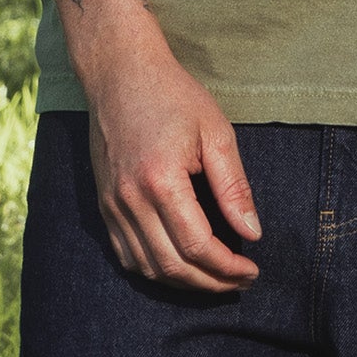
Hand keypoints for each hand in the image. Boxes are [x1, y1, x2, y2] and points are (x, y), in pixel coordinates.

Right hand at [81, 45, 262, 291]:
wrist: (120, 73)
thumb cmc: (173, 96)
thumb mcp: (215, 132)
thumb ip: (234, 186)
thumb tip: (252, 232)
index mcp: (161, 181)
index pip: (198, 247)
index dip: (228, 267)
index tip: (252, 269)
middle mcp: (131, 200)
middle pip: (172, 267)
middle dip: (211, 283)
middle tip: (240, 281)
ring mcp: (112, 205)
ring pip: (148, 268)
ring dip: (184, 282)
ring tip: (215, 276)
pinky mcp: (104, 205)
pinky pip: (127, 254)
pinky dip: (155, 269)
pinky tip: (180, 264)